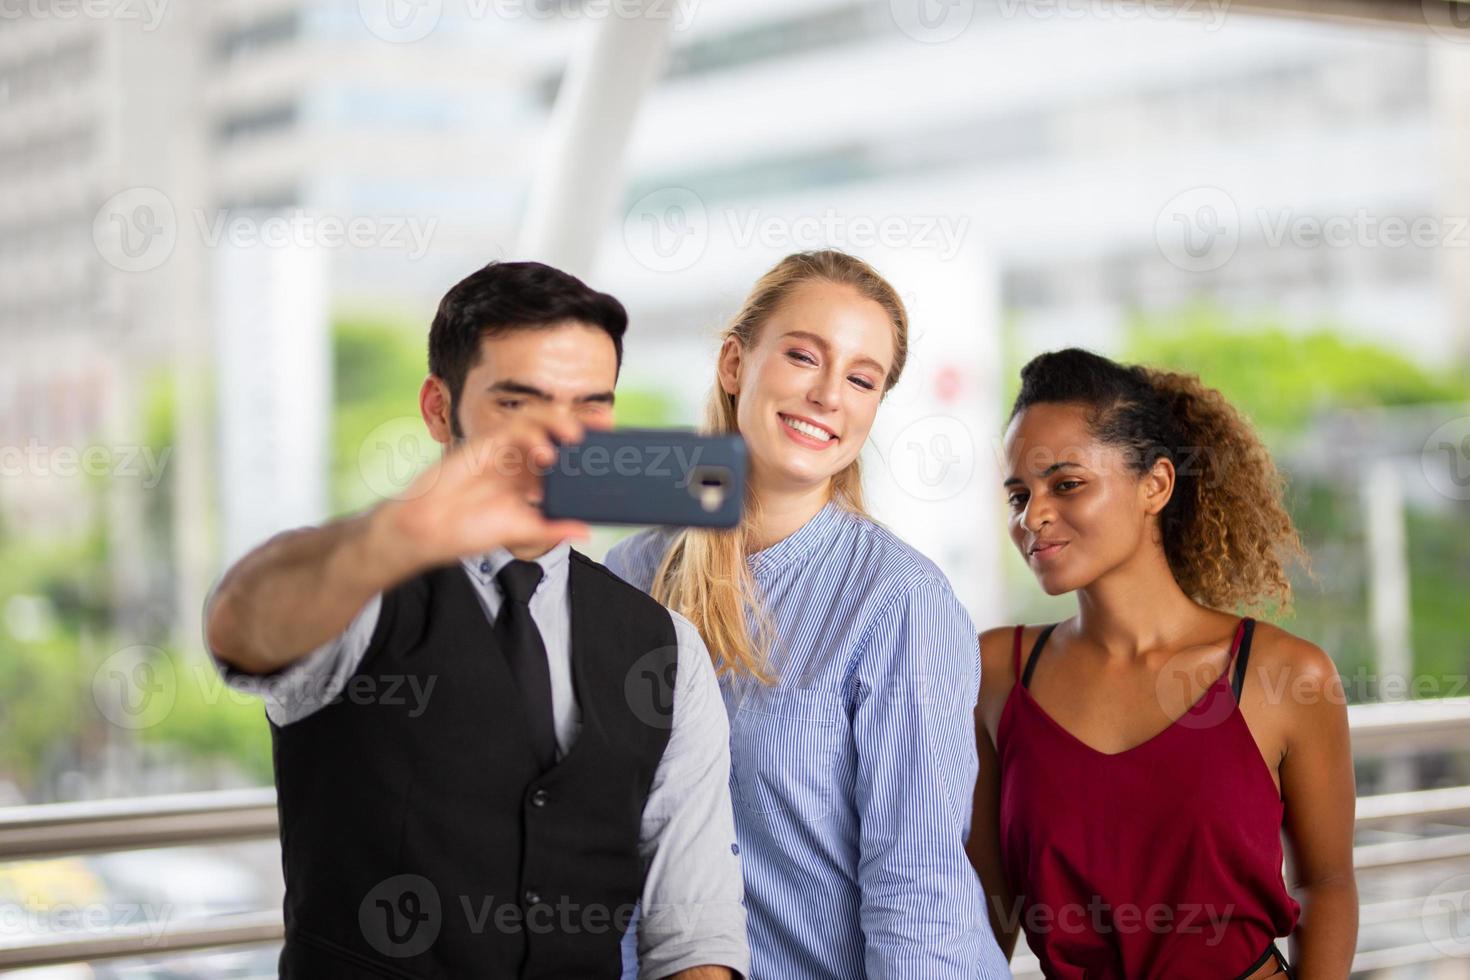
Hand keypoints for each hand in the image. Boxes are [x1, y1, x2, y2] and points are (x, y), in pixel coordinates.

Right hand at [373, 418, 590, 571]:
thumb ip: (553, 528)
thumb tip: (586, 531)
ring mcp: (503, 450)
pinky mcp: (485, 444)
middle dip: (583, 424)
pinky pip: (514, 427)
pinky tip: (545, 452)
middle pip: (557, 432)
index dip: (589, 448)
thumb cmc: (469, 531)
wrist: (430, 529)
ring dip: (559, 422)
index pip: (566, 456)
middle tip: (607, 424)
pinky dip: (533, 434)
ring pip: (538, 421)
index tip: (614, 446)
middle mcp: (520, 460)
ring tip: (576, 436)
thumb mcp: (522, 531)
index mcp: (530, 479)